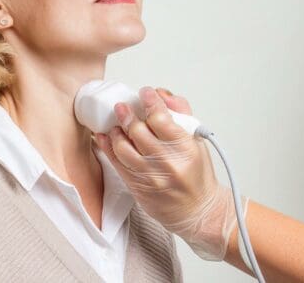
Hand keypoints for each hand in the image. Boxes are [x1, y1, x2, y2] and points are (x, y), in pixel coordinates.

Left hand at [93, 87, 237, 260]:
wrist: (197, 210)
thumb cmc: (197, 175)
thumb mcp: (197, 141)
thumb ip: (181, 114)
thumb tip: (163, 96)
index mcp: (185, 148)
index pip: (161, 118)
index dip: (150, 101)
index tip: (146, 93)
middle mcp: (166, 162)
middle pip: (138, 131)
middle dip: (127, 113)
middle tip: (123, 106)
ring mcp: (150, 176)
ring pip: (123, 147)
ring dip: (116, 130)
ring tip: (116, 122)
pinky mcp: (136, 186)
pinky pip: (117, 163)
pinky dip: (108, 146)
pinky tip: (105, 136)